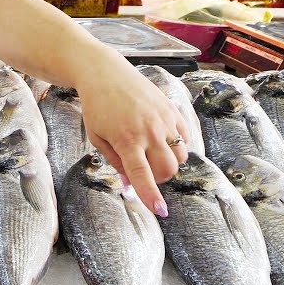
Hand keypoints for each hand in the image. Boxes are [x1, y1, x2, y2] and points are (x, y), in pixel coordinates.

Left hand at [74, 49, 190, 215]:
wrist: (106, 73)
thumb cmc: (97, 107)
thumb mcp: (98, 138)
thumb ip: (116, 162)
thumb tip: (130, 185)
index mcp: (126, 140)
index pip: (142, 175)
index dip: (151, 195)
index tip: (160, 211)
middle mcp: (149, 130)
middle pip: (168, 169)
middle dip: (159, 179)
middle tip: (145, 172)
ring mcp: (163, 119)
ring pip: (181, 156)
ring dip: (170, 163)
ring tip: (152, 154)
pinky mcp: (172, 109)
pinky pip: (185, 138)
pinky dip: (178, 146)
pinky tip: (161, 140)